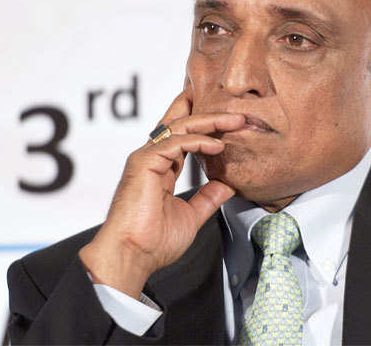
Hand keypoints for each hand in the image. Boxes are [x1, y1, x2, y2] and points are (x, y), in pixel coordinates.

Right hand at [79, 91, 244, 298]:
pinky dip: (197, 140)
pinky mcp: (143, 162)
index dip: (204, 125)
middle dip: (210, 115)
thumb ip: (207, 198)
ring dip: (209, 121)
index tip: (230, 122)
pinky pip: (174, 143)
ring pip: (179, 126)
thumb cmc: (153, 242)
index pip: (183, 136)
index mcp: (161, 168)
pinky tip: (217, 145)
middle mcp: (152, 158)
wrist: (132, 256)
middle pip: (181, 124)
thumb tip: (227, 185)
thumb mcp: (191, 215)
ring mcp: (146, 158)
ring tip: (235, 121)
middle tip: (237, 114)